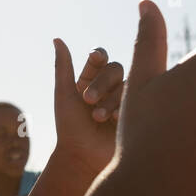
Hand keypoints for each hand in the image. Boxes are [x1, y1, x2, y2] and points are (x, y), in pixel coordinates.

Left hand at [52, 42, 124, 176]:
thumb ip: (63, 67)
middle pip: (115, 69)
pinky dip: (124, 108)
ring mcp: (125, 100)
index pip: (100, 58)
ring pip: (127, 85)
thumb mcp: (64, 94)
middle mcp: (109, 88)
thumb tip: (57, 38)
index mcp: (91, 80)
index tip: (94, 59)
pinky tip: (114, 121)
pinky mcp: (137, 113)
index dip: (98, 57)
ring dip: (111, 99)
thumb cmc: (69, 127)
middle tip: (88, 100)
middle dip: (102, 83)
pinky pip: (139, 101)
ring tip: (98, 118)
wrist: (83, 158)